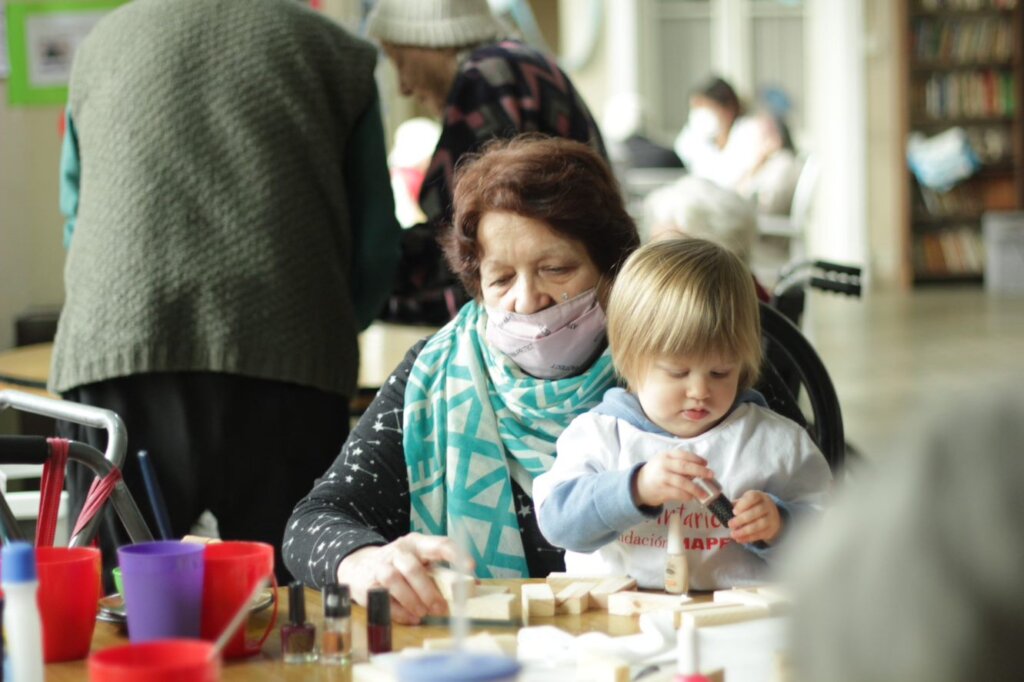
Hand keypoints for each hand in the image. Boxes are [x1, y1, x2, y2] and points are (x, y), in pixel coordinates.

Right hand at [337, 533, 471, 624]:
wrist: (360, 567)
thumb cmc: (400, 566)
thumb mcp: (420, 561)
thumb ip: (443, 572)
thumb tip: (473, 585)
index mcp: (417, 543)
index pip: (439, 544)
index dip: (456, 554)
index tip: (470, 567)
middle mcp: (399, 551)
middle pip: (414, 568)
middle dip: (429, 591)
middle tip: (442, 609)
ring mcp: (381, 565)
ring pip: (396, 580)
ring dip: (412, 600)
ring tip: (424, 614)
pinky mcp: (369, 583)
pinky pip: (384, 597)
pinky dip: (399, 610)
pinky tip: (411, 618)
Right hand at [633, 451, 713, 507]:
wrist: (639, 485)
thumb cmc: (657, 472)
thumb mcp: (665, 462)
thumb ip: (680, 463)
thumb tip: (701, 470)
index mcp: (666, 455)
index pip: (683, 455)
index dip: (696, 458)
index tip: (706, 463)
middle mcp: (663, 464)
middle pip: (684, 466)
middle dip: (699, 471)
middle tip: (711, 475)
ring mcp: (662, 477)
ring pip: (682, 482)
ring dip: (695, 488)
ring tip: (705, 494)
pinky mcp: (661, 490)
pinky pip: (677, 493)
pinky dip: (686, 496)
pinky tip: (692, 498)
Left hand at [729, 491, 781, 544]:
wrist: (771, 513)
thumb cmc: (753, 505)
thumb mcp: (746, 501)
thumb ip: (737, 505)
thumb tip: (725, 510)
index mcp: (759, 496)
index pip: (753, 497)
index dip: (743, 504)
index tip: (734, 512)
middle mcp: (767, 506)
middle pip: (756, 512)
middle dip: (741, 519)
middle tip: (730, 524)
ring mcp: (771, 518)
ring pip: (759, 525)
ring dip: (744, 531)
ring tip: (733, 534)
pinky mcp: (771, 530)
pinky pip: (760, 535)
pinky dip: (748, 538)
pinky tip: (739, 539)